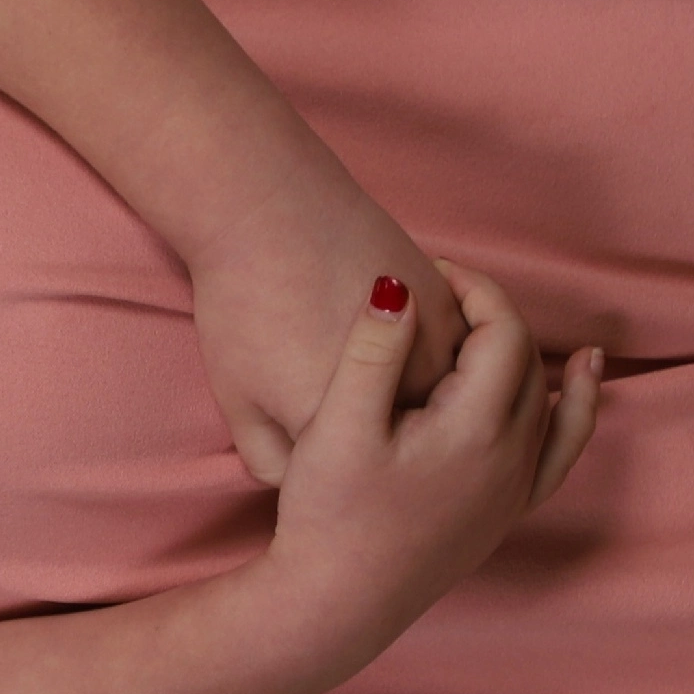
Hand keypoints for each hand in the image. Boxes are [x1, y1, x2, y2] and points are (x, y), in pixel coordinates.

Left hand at [198, 225, 473, 487]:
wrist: (270, 208)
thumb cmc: (242, 306)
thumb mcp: (236, 399)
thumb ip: (269, 460)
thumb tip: (302, 485)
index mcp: (338, 434)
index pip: (352, 480)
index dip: (331, 461)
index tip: (312, 436)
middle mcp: (398, 403)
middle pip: (404, 449)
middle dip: (377, 437)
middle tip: (333, 384)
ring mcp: (434, 358)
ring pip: (441, 410)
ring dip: (417, 404)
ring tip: (364, 362)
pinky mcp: (453, 315)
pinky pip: (458, 364)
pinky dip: (434, 364)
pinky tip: (392, 337)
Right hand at [265, 259, 601, 626]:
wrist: (336, 604)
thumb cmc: (328, 516)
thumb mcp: (337, 425)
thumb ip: (372, 351)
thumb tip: (398, 285)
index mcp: (475, 430)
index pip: (503, 332)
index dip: (473, 288)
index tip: (429, 270)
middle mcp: (511, 459)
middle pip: (526, 360)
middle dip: (491, 315)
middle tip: (439, 293)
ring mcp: (513, 491)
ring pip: (545, 400)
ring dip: (525, 354)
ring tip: (505, 321)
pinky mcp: (503, 514)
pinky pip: (560, 449)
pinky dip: (575, 410)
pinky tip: (576, 385)